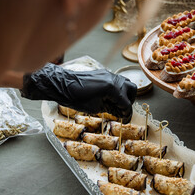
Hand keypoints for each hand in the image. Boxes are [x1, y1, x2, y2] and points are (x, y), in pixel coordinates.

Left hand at [20, 63, 136, 121]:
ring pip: (125, 83)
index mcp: (112, 88)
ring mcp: (108, 74)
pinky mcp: (103, 73)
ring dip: (125, 94)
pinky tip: (109, 97)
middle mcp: (113, 79)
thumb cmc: (76, 98)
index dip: (127, 114)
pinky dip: (117, 89)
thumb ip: (111, 109)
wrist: (62, 84)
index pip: (126, 103)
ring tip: (117, 104)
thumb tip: (120, 113)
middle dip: (129, 101)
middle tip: (123, 111)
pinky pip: (116, 80)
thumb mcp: (95, 108)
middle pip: (131, 90)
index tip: (125, 121)